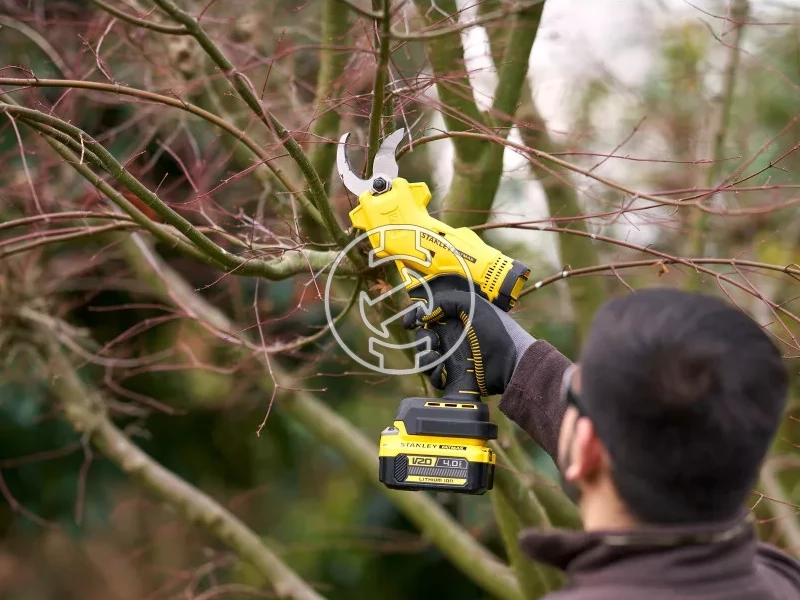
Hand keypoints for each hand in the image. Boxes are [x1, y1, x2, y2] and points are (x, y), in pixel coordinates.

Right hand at [403, 291, 535, 395]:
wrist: (511, 362)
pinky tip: (443, 369)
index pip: (427, 315)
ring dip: (425, 356)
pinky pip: (434, 376)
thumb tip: (423, 313)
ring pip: (424, 357)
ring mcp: (452, 358)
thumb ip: (445, 300)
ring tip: (437, 356)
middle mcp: (451, 337)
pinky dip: (434, 373)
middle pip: (422, 337)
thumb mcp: (473, 304)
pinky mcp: (454, 377)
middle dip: (422, 338)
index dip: (414, 317)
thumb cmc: (496, 330)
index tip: (408, 322)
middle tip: (434, 341)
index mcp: (455, 319)